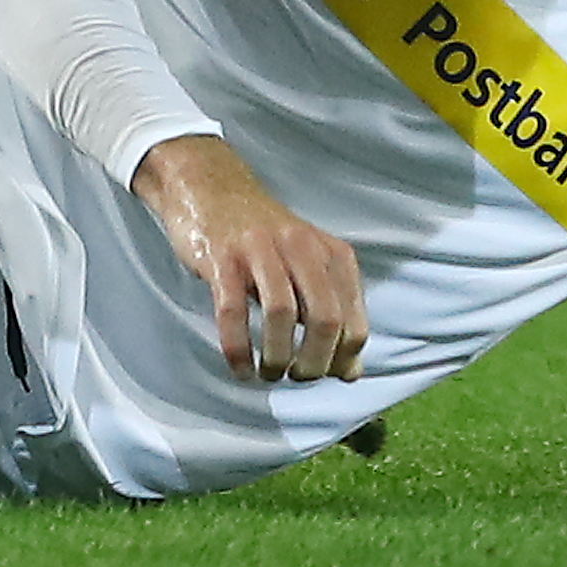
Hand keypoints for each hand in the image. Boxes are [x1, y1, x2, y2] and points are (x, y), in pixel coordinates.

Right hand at [133, 135, 366, 381]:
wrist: (212, 189)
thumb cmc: (266, 241)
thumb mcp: (310, 271)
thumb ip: (334, 316)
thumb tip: (352, 373)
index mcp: (332, 254)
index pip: (354, 322)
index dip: (340, 360)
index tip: (322, 374)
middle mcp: (302, 247)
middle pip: (325, 318)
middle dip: (314, 363)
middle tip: (296, 377)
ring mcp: (260, 249)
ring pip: (282, 313)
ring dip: (277, 358)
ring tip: (269, 374)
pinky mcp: (222, 257)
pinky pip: (232, 311)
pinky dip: (238, 348)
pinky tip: (240, 368)